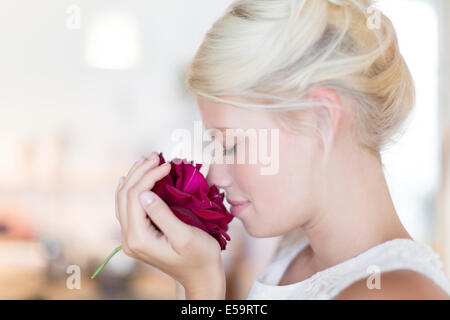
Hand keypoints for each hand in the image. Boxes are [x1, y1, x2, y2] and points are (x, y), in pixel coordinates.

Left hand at [116, 152, 225, 298]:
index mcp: (139, 238)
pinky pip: (128, 207)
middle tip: (156, 155)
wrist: (200, 276)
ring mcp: (131, 237)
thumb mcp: (184, 236)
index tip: (168, 164)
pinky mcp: (138, 235)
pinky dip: (133, 189)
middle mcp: (129, 238)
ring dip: (135, 177)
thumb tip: (144, 194)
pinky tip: (132, 178)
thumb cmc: (199, 256)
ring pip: (124, 199)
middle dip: (140, 172)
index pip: (135, 197)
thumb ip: (163, 215)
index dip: (149, 176)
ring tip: (147, 159)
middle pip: (125, 195)